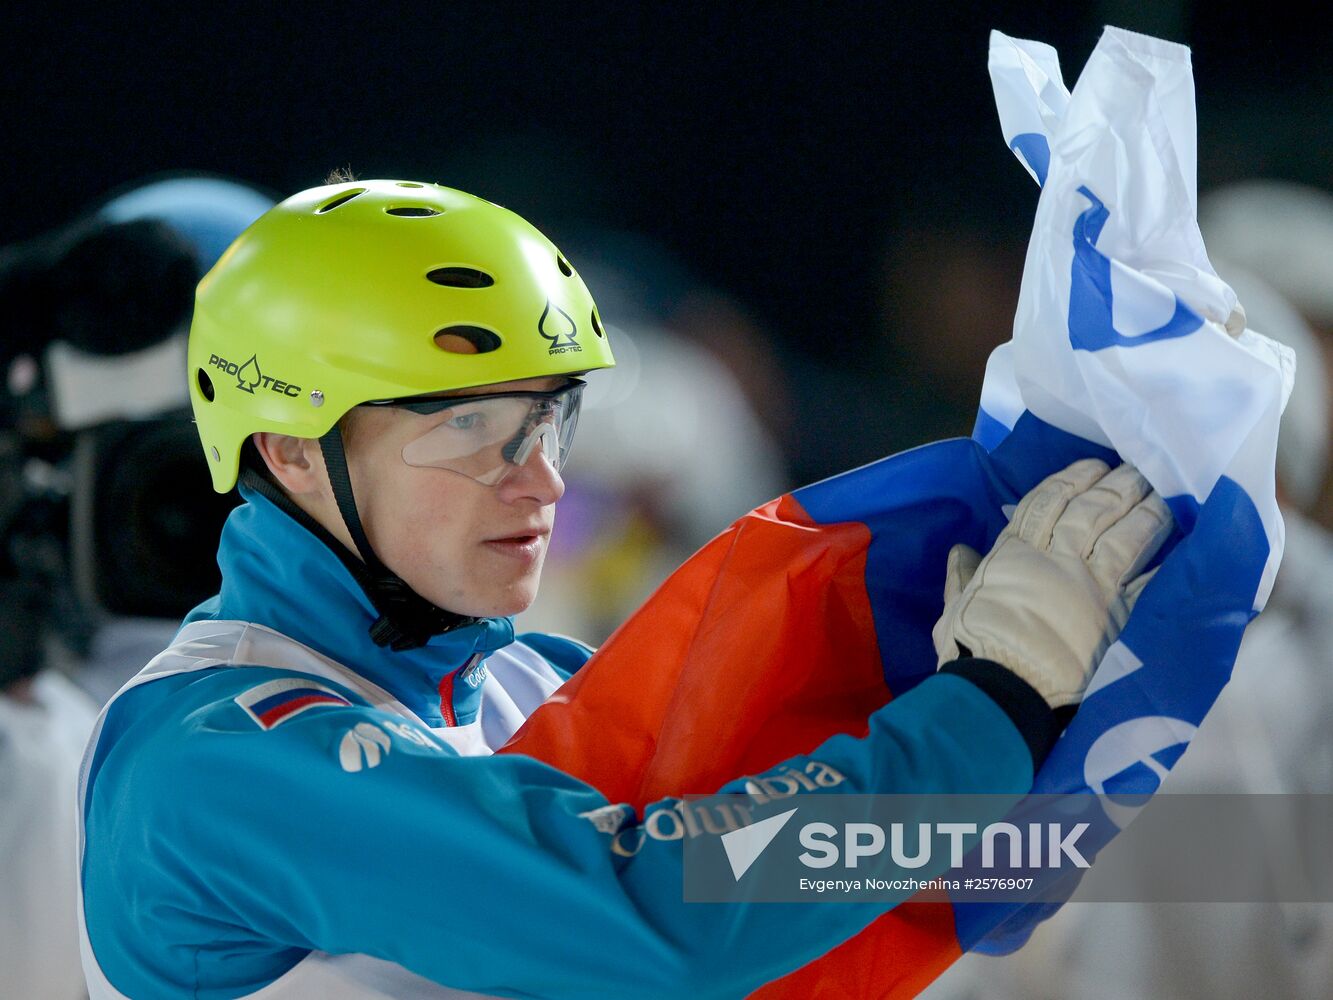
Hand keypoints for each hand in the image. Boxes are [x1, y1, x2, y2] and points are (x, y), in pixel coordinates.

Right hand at [932, 459, 1171, 708]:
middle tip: (1136, 469)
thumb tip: (961, 550)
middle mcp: (1057, 558)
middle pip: (1092, 511)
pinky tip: (1180, 549)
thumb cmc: (972, 649)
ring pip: (1125, 536)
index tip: (1091, 466)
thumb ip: (960, 577)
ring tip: (1160, 496)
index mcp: (1014, 552)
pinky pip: (1147, 583)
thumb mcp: (954, 608)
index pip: (1046, 502)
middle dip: (1115, 486)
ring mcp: (1092, 585)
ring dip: (1145, 513)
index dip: (1071, 479)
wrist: (1006, 691)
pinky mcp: (1118, 616)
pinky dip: (1163, 565)